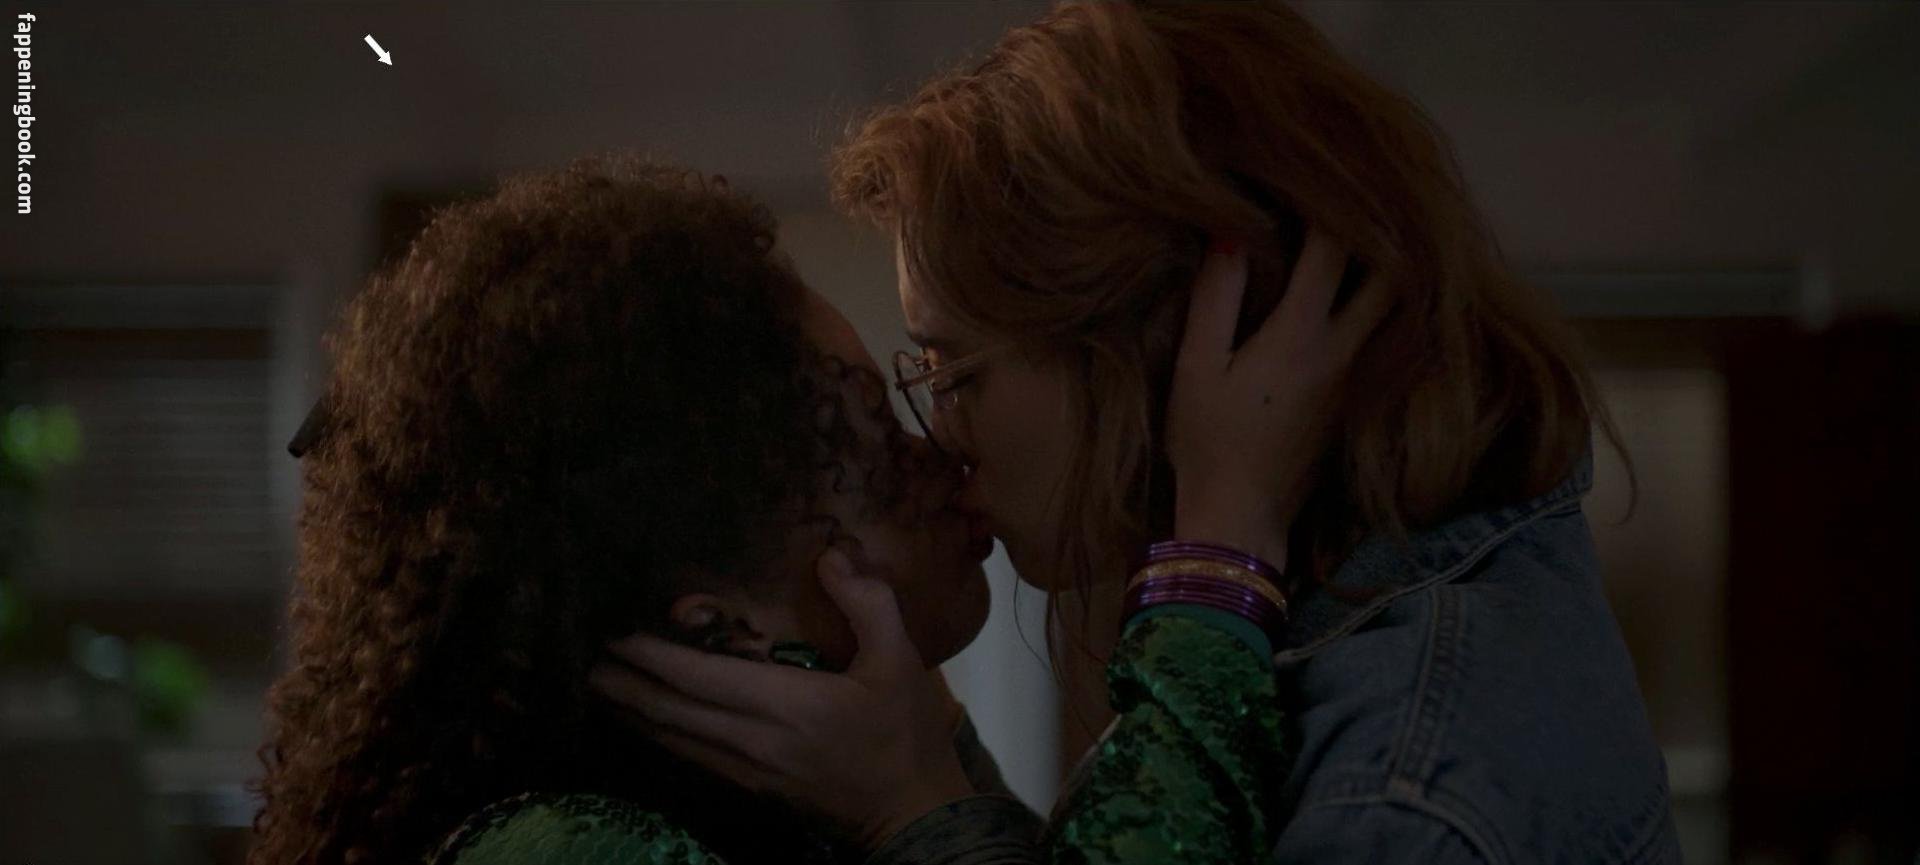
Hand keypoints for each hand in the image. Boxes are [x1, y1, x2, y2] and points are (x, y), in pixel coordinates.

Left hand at [589, 550, 973, 849]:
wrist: (912, 817)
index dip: (652, 655)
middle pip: (669, 712)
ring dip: (632, 713)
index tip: (616, 631)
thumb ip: (868, 604)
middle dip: (624, 684)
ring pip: (673, 740)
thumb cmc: (906, 736)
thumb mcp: (901, 662)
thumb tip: (831, 557)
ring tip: (599, 686)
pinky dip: (660, 737)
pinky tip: (644, 724)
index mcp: (786, 705)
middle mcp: (754, 741)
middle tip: (586, 657)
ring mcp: (748, 772)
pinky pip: (691, 759)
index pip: (699, 677)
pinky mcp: (751, 790)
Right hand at [1166, 229, 1392, 572]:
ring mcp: (1358, 378)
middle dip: (1383, 230)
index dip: (1329, 202)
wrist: (1241, 518)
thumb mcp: (1196, 366)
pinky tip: (1371, 293)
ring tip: (1378, 234)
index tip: (1315, 173)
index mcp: (1301, 334)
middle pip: (1390, 273)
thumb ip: (1216, 297)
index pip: (1334, 248)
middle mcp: (1344, 350)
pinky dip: (1386, 306)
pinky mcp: (1357, 402)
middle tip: (1367, 195)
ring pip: (1398, 307)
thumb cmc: (1207, 441)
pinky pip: (1386, 338)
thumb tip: (1228, 232)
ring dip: (1393, 268)